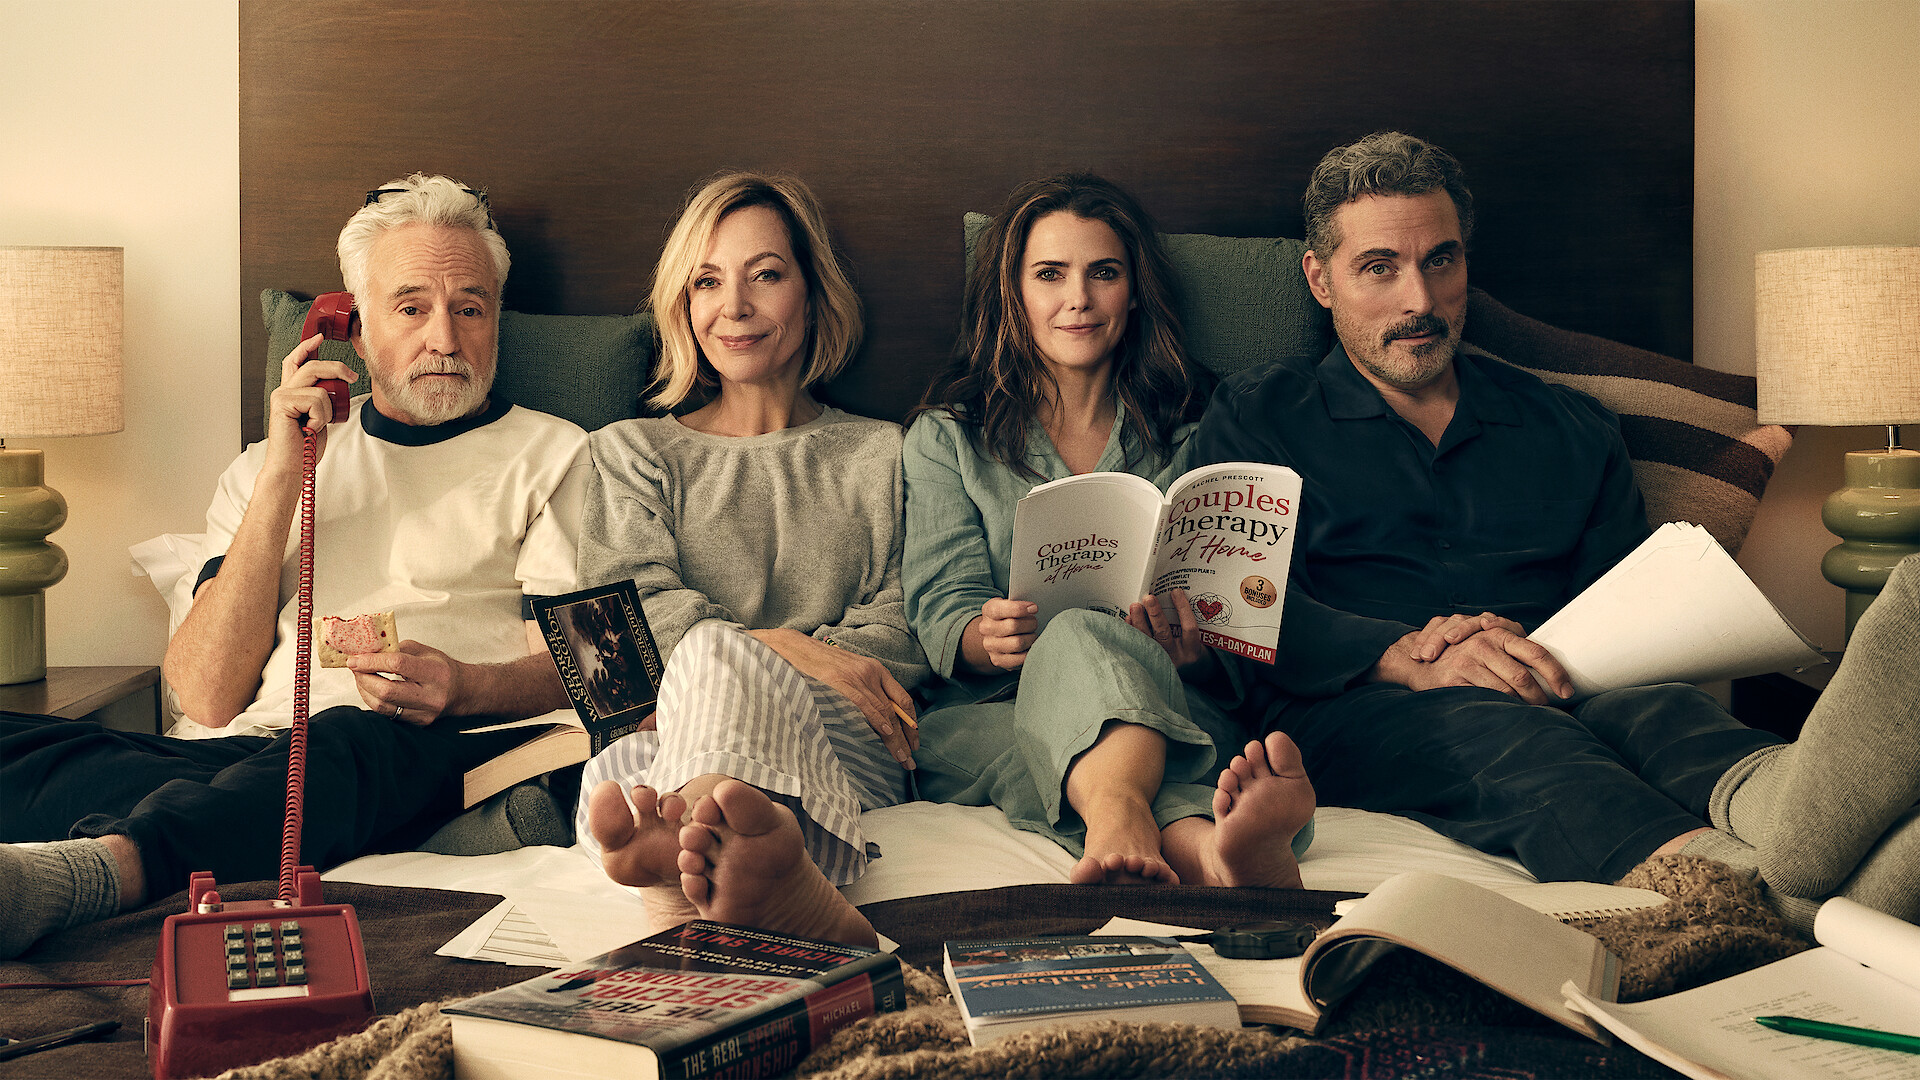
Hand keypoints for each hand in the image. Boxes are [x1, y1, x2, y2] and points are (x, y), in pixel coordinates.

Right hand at [266, 334, 357, 469]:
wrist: (294, 466)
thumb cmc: (306, 445)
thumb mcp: (319, 416)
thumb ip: (322, 399)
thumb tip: (340, 383)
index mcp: (292, 392)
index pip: (296, 362)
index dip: (307, 347)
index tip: (320, 337)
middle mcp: (284, 390)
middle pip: (313, 367)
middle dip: (337, 369)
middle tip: (353, 378)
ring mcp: (281, 396)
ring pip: (320, 388)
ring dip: (328, 409)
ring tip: (318, 424)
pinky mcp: (282, 403)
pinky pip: (317, 400)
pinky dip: (321, 417)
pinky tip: (310, 428)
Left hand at [347, 641, 457, 724]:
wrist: (462, 692)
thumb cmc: (442, 668)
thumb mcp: (425, 652)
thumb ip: (398, 650)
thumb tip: (368, 651)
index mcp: (435, 672)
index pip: (397, 664)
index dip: (371, 661)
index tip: (354, 658)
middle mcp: (431, 696)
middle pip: (386, 691)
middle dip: (364, 678)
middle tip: (355, 668)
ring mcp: (425, 714)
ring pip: (382, 706)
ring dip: (365, 691)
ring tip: (362, 678)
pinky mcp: (418, 724)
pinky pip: (387, 714)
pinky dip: (374, 700)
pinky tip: (372, 690)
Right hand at [750, 630, 918, 768]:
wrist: (794, 648)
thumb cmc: (818, 665)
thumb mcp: (848, 674)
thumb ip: (863, 691)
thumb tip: (876, 722)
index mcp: (875, 669)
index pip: (902, 699)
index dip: (911, 722)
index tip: (914, 742)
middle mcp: (871, 672)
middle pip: (897, 709)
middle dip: (906, 737)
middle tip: (910, 759)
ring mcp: (857, 677)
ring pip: (884, 712)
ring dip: (895, 738)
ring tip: (901, 758)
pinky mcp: (843, 682)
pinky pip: (866, 705)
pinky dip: (878, 721)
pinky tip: (887, 735)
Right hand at [970, 598, 1037, 670]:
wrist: (997, 634)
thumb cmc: (1010, 617)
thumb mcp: (1011, 604)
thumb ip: (1020, 604)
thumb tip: (1032, 609)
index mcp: (989, 610)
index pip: (1003, 609)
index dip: (1021, 608)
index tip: (1034, 608)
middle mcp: (986, 628)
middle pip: (1013, 626)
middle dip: (1030, 624)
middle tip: (1034, 623)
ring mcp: (990, 646)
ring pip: (1018, 643)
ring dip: (1031, 638)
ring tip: (1032, 635)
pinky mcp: (997, 660)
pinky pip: (1019, 658)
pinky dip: (1029, 652)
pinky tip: (1029, 646)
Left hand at [1126, 588, 1207, 669]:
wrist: (1183, 670)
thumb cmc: (1188, 648)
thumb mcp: (1194, 638)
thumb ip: (1185, 622)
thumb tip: (1170, 596)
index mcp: (1192, 649)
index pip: (1189, 628)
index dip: (1183, 609)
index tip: (1175, 592)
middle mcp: (1176, 656)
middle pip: (1164, 634)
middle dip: (1155, 614)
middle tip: (1148, 598)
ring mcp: (1159, 661)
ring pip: (1147, 641)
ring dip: (1140, 622)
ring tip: (1135, 606)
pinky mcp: (1146, 662)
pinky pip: (1136, 646)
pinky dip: (1132, 631)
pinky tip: (1129, 619)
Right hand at [1370, 621, 1571, 703]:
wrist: (1419, 658)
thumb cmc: (1462, 654)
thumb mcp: (1488, 643)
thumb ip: (1513, 650)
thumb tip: (1550, 670)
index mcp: (1498, 634)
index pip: (1536, 652)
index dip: (1555, 673)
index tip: (1567, 691)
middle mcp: (1484, 644)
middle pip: (1522, 677)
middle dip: (1539, 697)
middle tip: (1546, 708)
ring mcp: (1467, 661)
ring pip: (1505, 692)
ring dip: (1520, 706)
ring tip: (1527, 713)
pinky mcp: (1454, 680)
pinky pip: (1484, 699)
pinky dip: (1498, 709)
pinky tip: (1504, 713)